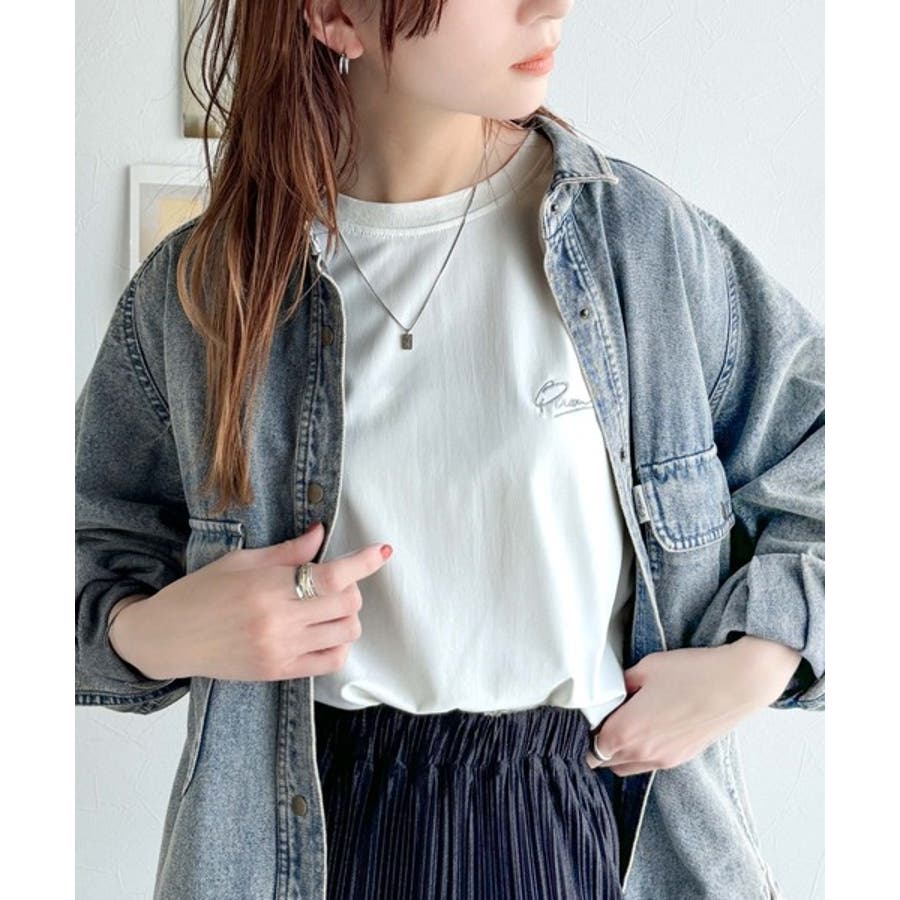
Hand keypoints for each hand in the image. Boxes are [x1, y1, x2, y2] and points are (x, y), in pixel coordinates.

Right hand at [109, 522, 392, 681]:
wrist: (168, 639)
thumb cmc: (200, 592)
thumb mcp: (241, 561)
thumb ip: (287, 552)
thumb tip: (322, 534)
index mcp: (268, 588)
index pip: (333, 576)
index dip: (363, 563)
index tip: (381, 552)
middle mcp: (279, 621)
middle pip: (347, 604)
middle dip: (350, 587)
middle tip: (332, 581)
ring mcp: (281, 650)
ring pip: (347, 633)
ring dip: (347, 616)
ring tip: (326, 607)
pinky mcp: (280, 672)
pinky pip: (331, 661)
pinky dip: (339, 645)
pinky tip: (324, 632)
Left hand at [584, 638, 802, 775]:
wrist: (737, 684)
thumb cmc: (690, 673)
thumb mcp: (644, 669)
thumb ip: (620, 685)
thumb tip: (610, 693)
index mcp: (626, 731)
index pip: (591, 746)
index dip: (586, 731)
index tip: (588, 717)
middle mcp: (643, 753)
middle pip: (605, 762)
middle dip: (598, 745)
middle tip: (602, 720)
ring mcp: (664, 760)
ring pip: (627, 768)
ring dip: (618, 753)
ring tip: (624, 725)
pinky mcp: (682, 758)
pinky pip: (649, 765)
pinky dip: (640, 754)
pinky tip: (648, 730)